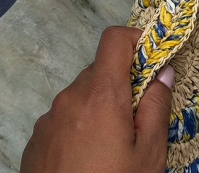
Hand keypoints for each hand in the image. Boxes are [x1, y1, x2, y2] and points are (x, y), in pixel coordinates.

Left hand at [20, 26, 172, 172]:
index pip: (114, 39)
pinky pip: (62, 120)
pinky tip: (86, 162)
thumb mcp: (148, 154)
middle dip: (121, 86)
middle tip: (136, 121)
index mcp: (100, 93)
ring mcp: (48, 119)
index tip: (151, 60)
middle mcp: (70, 97)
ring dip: (99, 110)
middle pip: (99, 72)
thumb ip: (156, 108)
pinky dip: (78, 129)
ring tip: (111, 150)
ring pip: (81, 98)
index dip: (135, 40)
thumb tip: (163, 72)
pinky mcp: (35, 141)